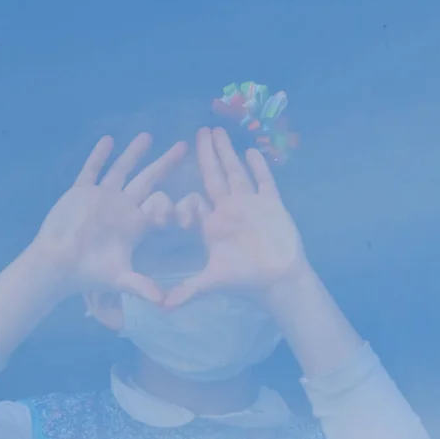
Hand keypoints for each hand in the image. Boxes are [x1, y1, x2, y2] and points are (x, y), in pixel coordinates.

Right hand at [33, 133, 186, 301]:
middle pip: (147, 180)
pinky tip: (109, 140)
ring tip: (148, 135)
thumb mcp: (119, 279)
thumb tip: (164, 304)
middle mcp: (122, 206)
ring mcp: (102, 196)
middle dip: (164, 164)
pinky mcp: (81, 191)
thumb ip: (141, 287)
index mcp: (135, 224)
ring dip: (133, 153)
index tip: (192, 190)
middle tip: (183, 147)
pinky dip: (99, 156)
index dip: (175, 200)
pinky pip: (92, 169)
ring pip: (121, 169)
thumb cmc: (88, 272)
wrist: (56, 265)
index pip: (159, 205)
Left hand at [165, 127, 307, 307]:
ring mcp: (251, 205)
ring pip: (236, 172)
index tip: (169, 188)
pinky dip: (259, 167)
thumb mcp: (211, 282)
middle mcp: (228, 210)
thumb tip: (160, 307)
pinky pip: (264, 181)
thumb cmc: (245, 280)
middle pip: (214, 177)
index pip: (193, 202)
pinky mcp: (272, 204)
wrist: (279, 281)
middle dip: (206, 156)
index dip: (182, 197)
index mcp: (211, 224)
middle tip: (198, 133)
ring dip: (228, 153)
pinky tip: (252, 150)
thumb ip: (187, 290)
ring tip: (218, 132)